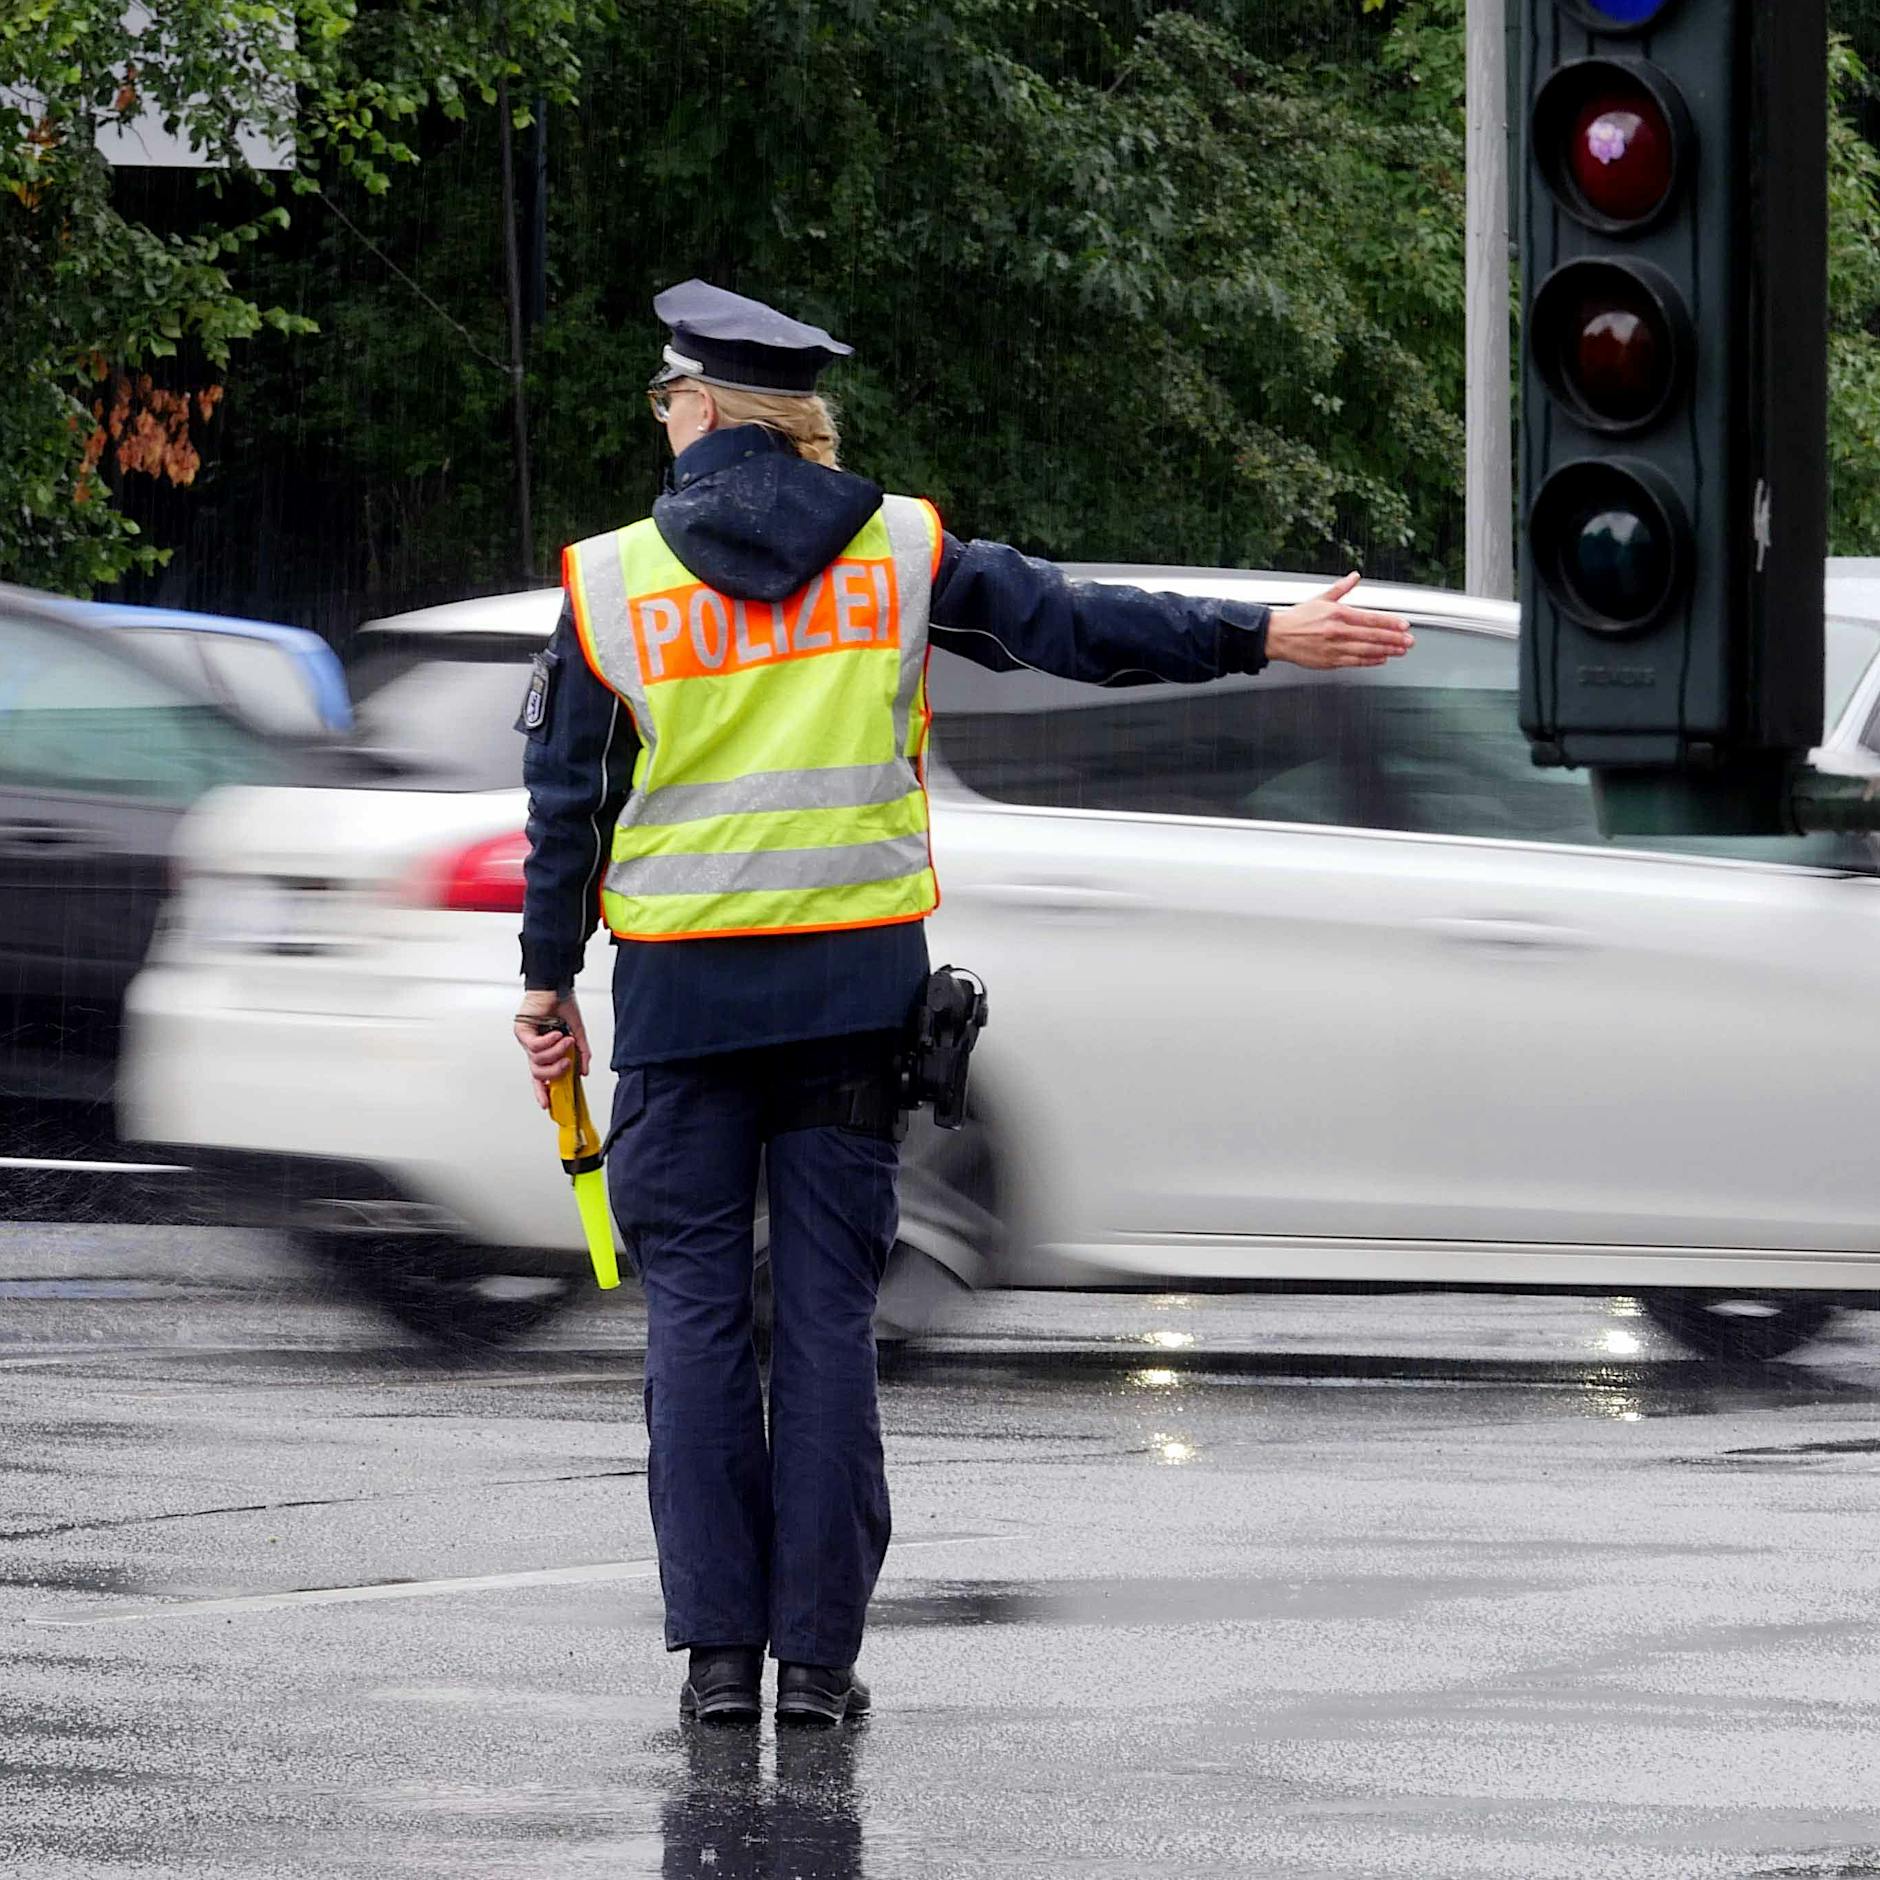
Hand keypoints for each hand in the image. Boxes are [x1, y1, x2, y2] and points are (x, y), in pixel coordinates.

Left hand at [514, 989, 589, 1111]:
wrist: (556, 986)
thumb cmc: (563, 1005)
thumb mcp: (577, 1033)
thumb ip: (582, 1053)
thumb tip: (584, 1072)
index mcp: (545, 1050)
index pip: (541, 1076)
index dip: (543, 1091)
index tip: (548, 1106)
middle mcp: (534, 1047)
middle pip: (538, 1073)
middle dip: (555, 1071)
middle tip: (567, 1062)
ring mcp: (526, 1040)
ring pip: (537, 1060)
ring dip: (556, 1051)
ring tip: (565, 1039)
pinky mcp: (522, 1030)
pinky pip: (534, 1046)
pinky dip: (548, 1042)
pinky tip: (556, 1033)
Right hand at [1265, 572, 1413, 670]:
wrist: (1278, 636)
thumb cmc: (1298, 618)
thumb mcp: (1321, 598)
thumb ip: (1341, 588)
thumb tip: (1354, 577)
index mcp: (1338, 614)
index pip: (1371, 619)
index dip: (1390, 623)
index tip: (1404, 625)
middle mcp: (1338, 631)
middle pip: (1373, 636)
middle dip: (1394, 638)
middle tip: (1409, 641)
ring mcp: (1335, 647)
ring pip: (1367, 650)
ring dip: (1386, 650)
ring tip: (1400, 651)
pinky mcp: (1330, 661)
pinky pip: (1355, 662)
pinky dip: (1370, 661)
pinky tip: (1381, 659)